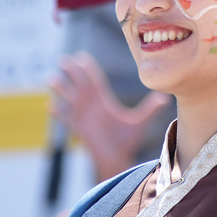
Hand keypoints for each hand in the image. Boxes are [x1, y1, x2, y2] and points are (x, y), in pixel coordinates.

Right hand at [50, 52, 171, 180]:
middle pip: (79, 85)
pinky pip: (66, 120)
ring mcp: (84, 117)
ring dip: (61, 89)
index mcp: (104, 102)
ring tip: (51, 78)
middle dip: (71, 73)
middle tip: (63, 60)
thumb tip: (165, 98)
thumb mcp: (139, 121)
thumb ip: (150, 109)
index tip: (80, 57)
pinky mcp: (79, 130)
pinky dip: (58, 113)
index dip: (87, 69)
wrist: (118, 159)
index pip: (94, 81)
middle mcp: (92, 107)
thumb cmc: (127, 141)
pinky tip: (50, 106)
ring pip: (69, 99)